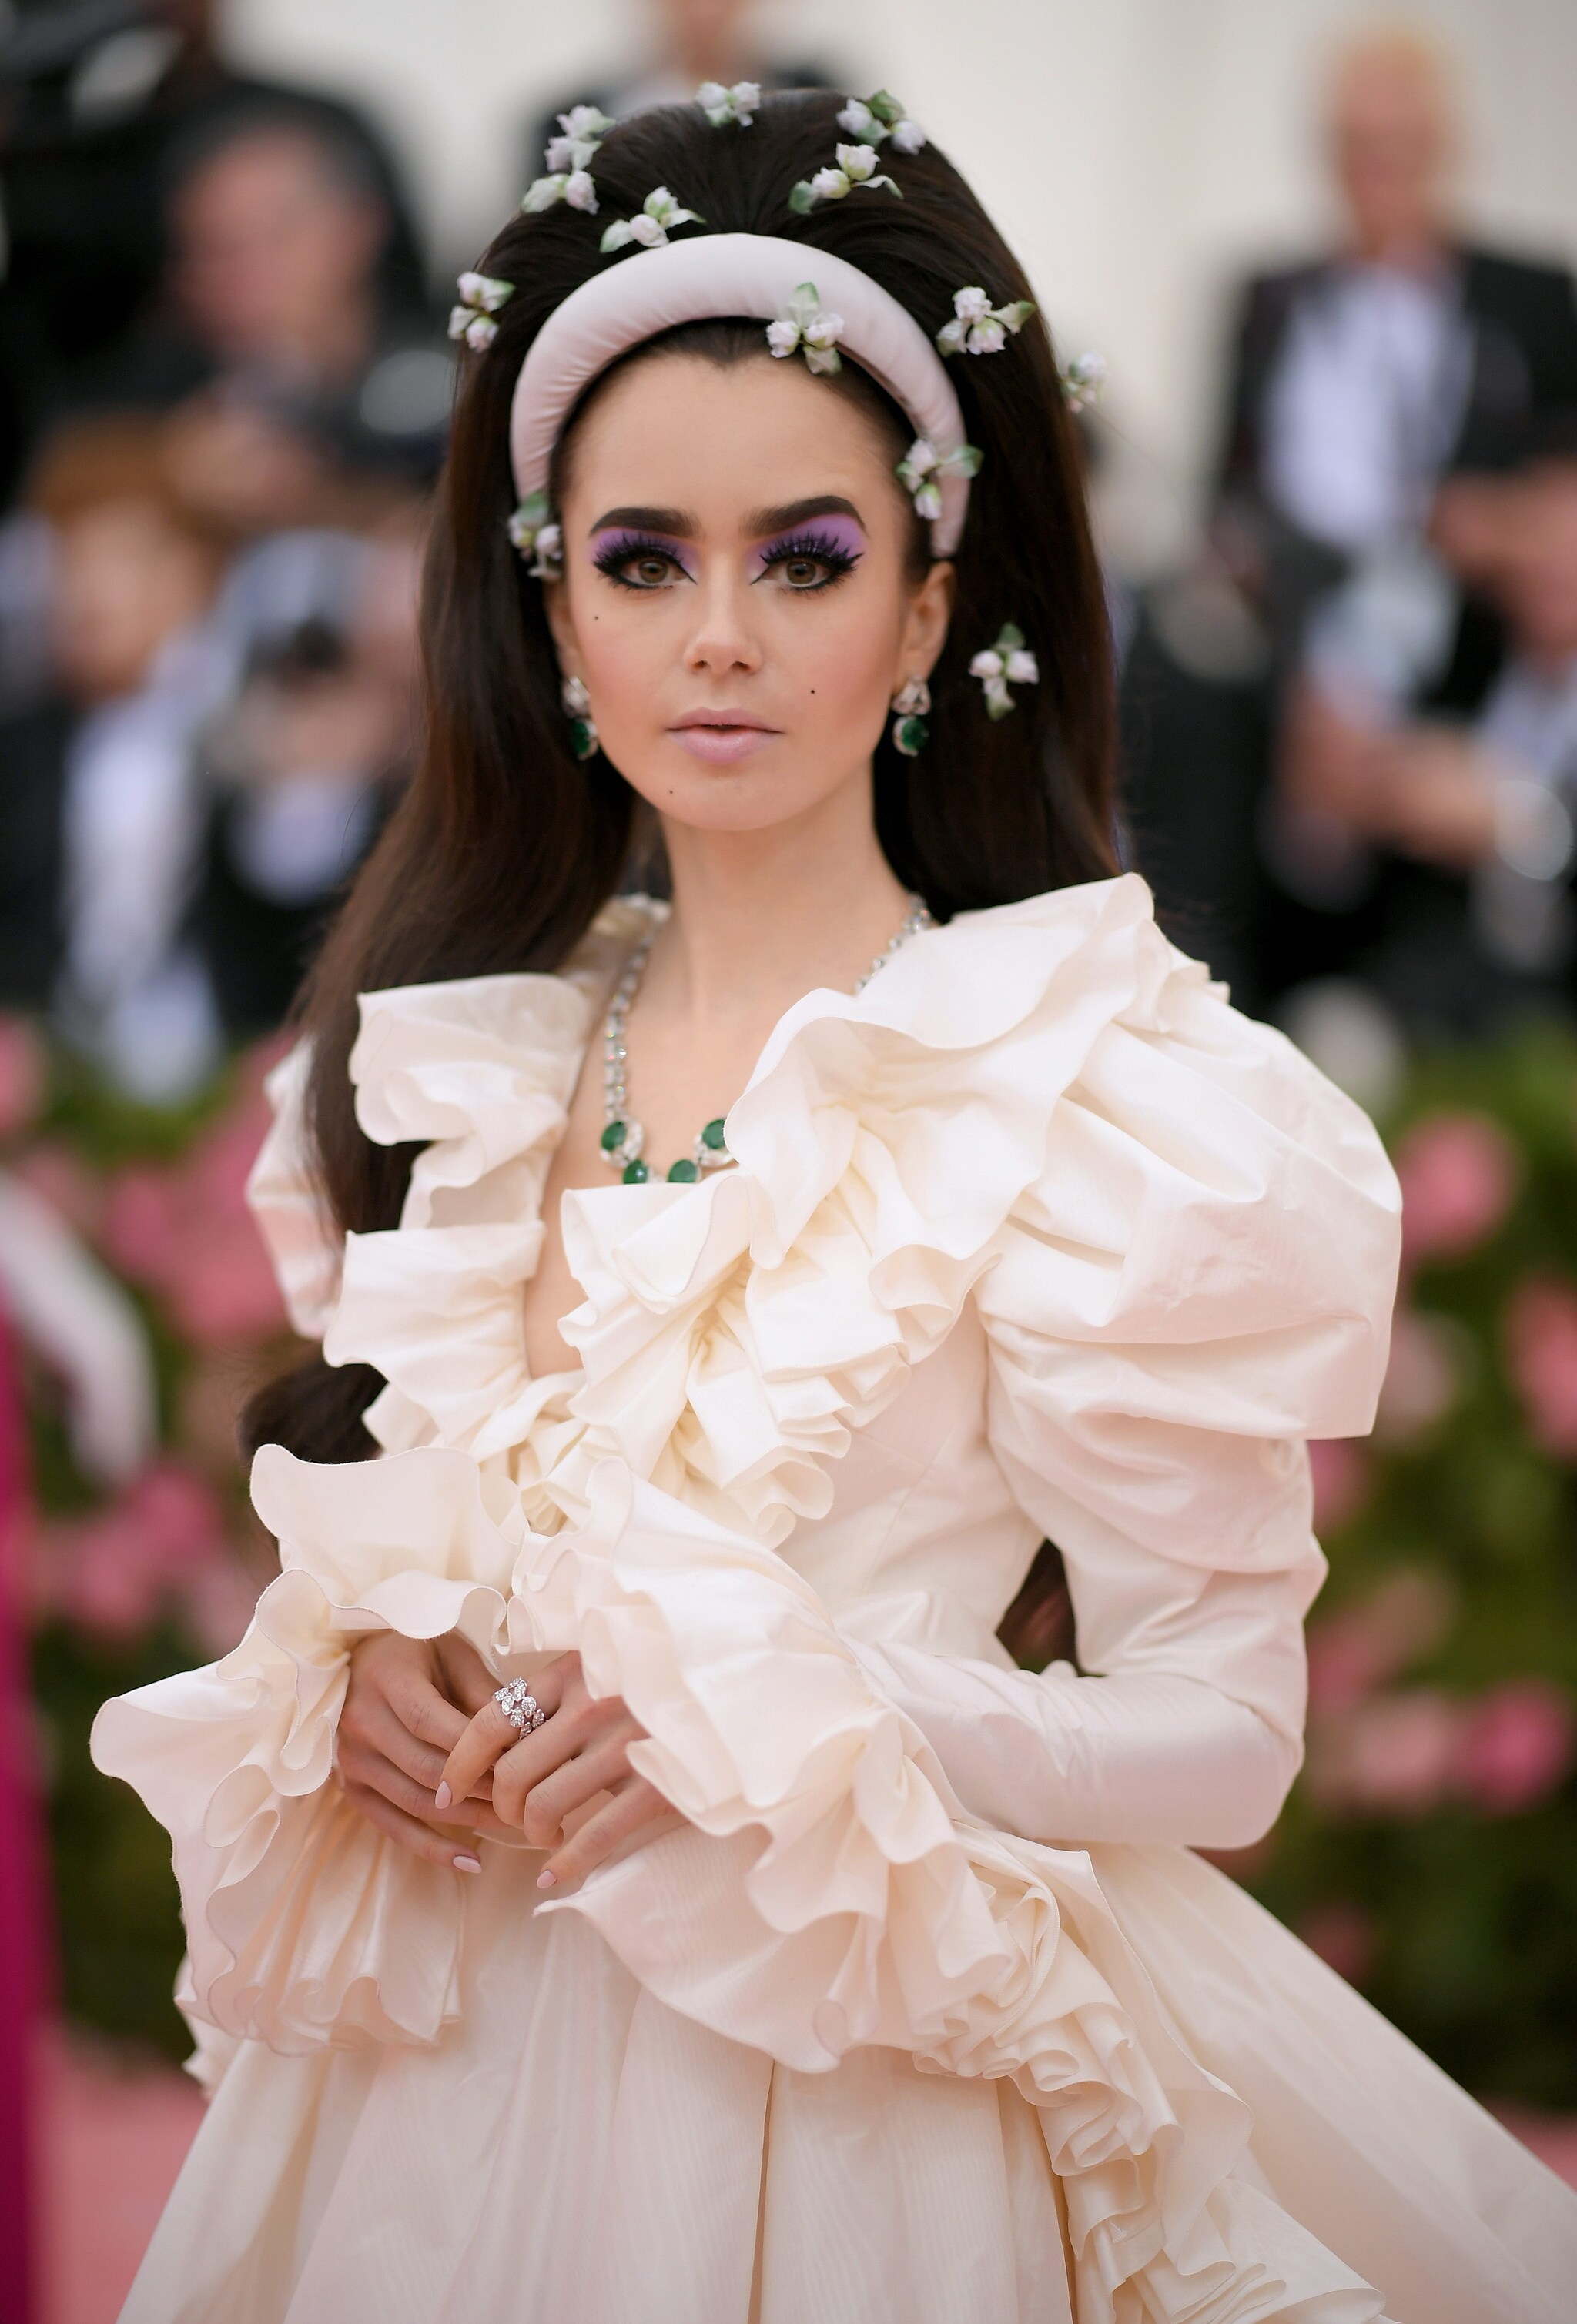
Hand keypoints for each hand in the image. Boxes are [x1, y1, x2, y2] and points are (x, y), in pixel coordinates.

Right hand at [337, 1630, 517, 1870]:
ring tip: (516, 1827)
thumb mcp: (454, 1654)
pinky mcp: (351, 1787)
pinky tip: (472, 1861)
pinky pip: (392, 1826)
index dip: (477, 1749)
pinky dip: (432, 1848)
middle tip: (530, 1799)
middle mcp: (360, 1722)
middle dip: (482, 1787)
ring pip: (414, 1801)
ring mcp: (351, 1759)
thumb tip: (529, 1734)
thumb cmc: (419, 1650)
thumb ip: (484, 1693)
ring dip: (468, 1819)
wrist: (365, 1658)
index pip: (431, 1724)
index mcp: (386, 1680)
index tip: (523, 1763)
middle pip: (426, 1768)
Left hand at [437, 1653, 681, 1891]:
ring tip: (545, 1836)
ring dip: (533, 1833)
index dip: (459, 1762)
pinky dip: (566, 1862)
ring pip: (545, 1806)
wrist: (745, 1689)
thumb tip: (497, 1732)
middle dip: (501, 1807)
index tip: (445, 1788)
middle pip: (512, 1772)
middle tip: (513, 1817)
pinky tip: (553, 1874)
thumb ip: (562, 1688)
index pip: (491, 1719)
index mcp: (576, 1670)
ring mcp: (627, 1745)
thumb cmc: (664, 1679)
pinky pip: (595, 1835)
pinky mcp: (659, 1785)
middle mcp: (595, 1705)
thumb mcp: (609, 1663)